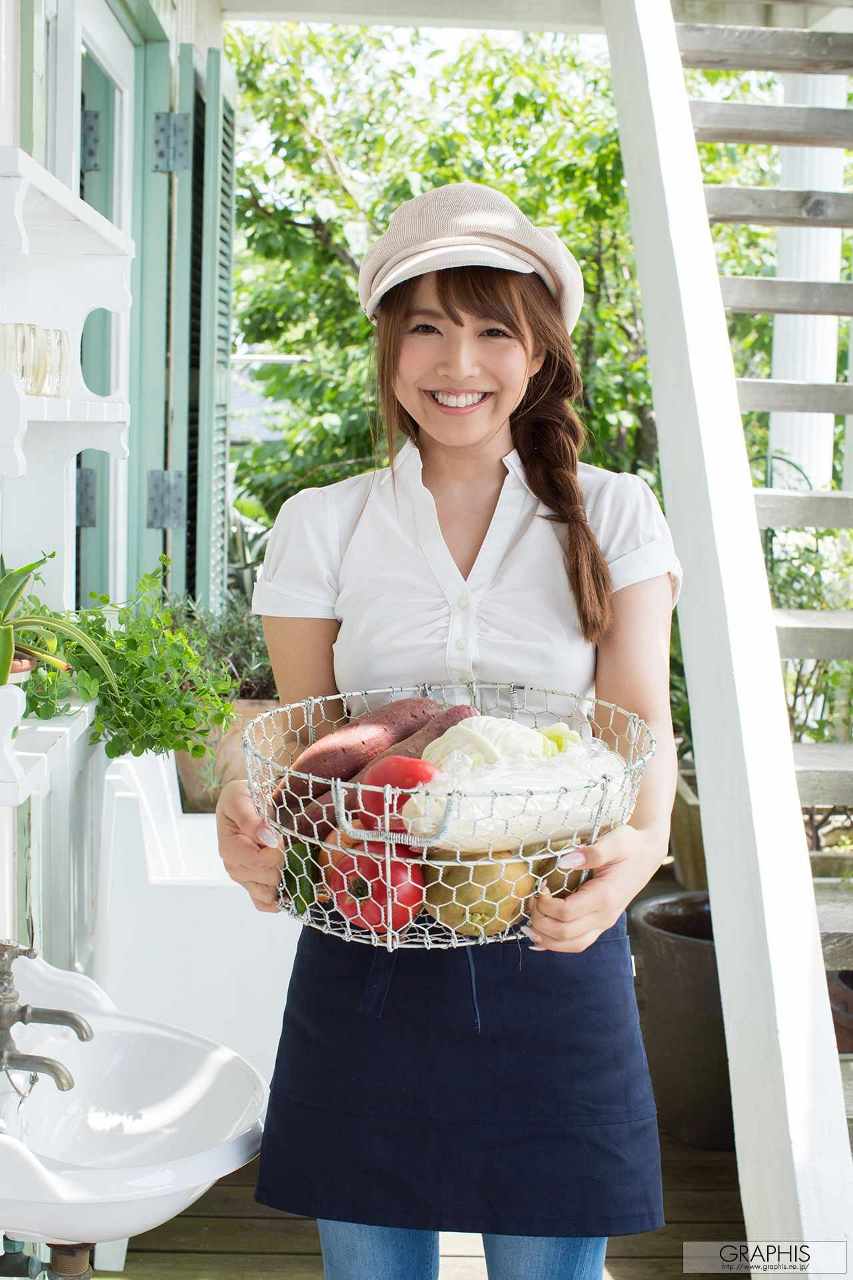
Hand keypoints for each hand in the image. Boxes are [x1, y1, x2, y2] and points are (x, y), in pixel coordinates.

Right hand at [215, 778, 283, 912]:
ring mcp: (245, 877)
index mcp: (229, 846)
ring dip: (282, 880)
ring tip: (288, 860)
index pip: (253, 861)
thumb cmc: (243, 797)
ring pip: (265, 894)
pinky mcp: (255, 883)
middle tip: (286, 844)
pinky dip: (276, 900)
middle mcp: (234, 866)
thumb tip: (266, 836)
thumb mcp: (240, 797)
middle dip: (280, 863)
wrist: (247, 800)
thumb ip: (250, 818)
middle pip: (263, 878)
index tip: (280, 839)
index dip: (272, 854)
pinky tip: (287, 891)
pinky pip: (263, 902)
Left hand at [523, 824, 666, 952]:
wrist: (647, 854)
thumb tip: (566, 860)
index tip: (540, 887)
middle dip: (541, 921)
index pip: (566, 913)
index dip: (545, 905)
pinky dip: (557, 944)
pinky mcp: (600, 923)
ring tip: (531, 923)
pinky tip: (541, 937)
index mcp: (605, 897)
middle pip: (565, 933)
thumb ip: (594, 851)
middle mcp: (605, 916)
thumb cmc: (630, 845)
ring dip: (547, 938)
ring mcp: (604, 923)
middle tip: (532, 901)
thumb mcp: (616, 840)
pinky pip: (577, 943)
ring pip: (571, 945)